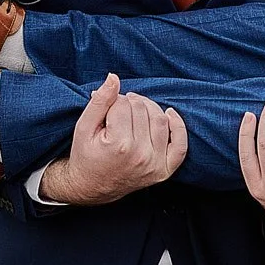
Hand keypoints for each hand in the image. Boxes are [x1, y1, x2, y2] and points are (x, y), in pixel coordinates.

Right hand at [39, 75, 186, 204]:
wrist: (91, 186)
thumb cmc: (86, 155)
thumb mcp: (84, 127)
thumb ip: (99, 102)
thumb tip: (114, 77)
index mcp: (119, 145)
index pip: (123, 105)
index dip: (113, 101)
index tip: (106, 108)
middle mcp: (141, 156)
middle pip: (142, 110)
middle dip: (129, 103)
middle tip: (119, 109)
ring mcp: (155, 164)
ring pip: (161, 120)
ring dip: (149, 108)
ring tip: (136, 110)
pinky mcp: (165, 170)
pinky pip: (180, 144)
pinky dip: (178, 126)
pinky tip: (169, 114)